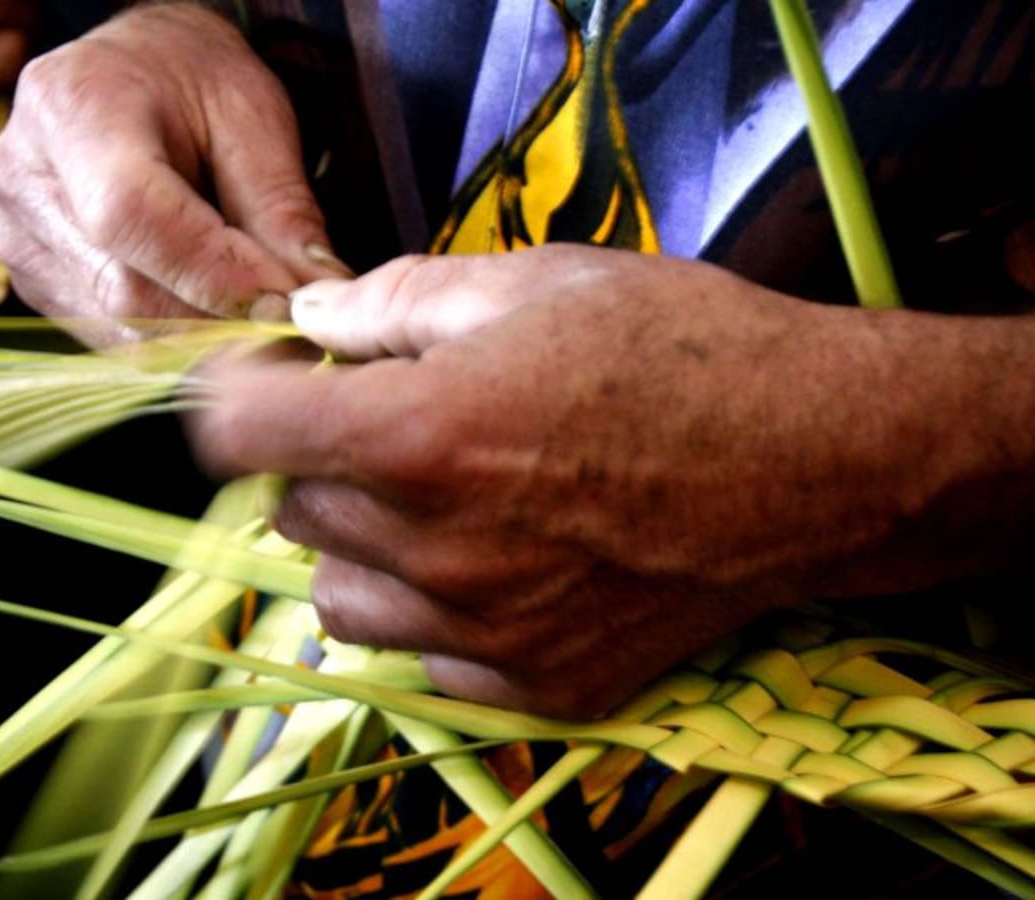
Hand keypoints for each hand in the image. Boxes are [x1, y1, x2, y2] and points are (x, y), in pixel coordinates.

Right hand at [0, 3, 346, 342]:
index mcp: (72, 107)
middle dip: (221, 321)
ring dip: (204, 340)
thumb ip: (281, 208)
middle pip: (124, 290)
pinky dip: (176, 340)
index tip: (286, 301)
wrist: (133, 73)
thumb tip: (311, 301)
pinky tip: (215, 315)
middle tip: (294, 327)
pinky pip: (112, 338)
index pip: (130, 216)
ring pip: (120, 328)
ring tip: (261, 318)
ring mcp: (16, 236)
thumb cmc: (193, 79)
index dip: (213, 273)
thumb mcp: (254, 115)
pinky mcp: (33, 280)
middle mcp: (23, 176)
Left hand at [190, 245, 1034, 716]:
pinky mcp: (538, 688)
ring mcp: (486, 636)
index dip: (237, 395)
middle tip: (391, 421)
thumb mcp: (536, 282)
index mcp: (419, 436)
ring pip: (341, 599)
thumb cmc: (685, 348)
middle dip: (319, 462)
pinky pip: (426, 659)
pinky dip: (436, 613)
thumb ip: (396, 301)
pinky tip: (503, 565)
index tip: (272, 380)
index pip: (239, 435)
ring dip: (364, 545)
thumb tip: (309, 320)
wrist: (820, 458)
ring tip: (441, 502)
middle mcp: (437, 553)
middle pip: (292, 514)